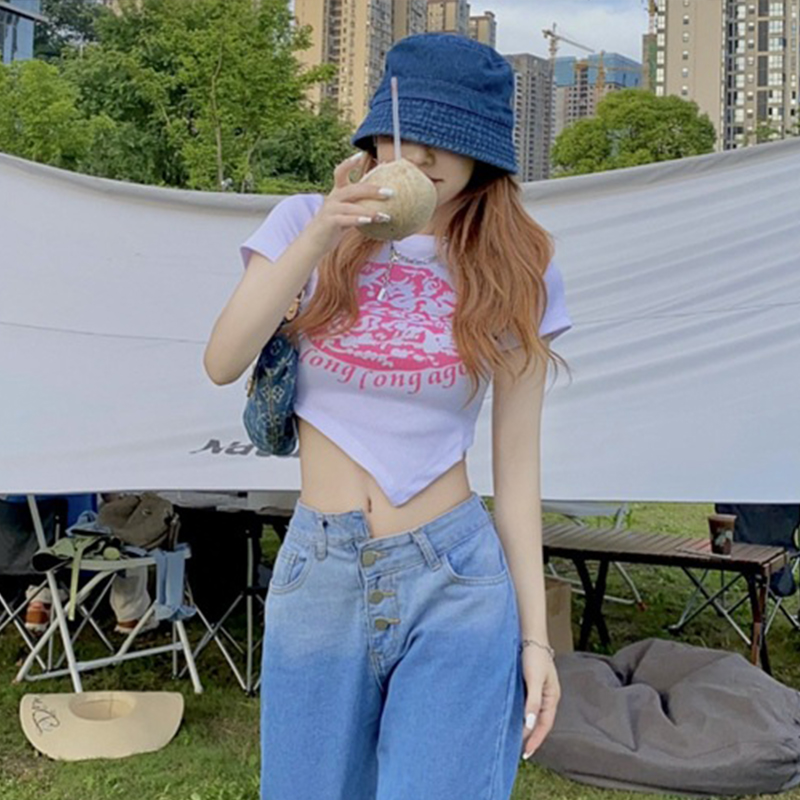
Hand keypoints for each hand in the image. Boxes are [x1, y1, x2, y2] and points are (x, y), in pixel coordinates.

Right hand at [303, 152, 393, 252]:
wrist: (312, 243)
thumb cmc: (332, 229)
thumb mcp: (345, 214)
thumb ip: (358, 208)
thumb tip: (383, 207)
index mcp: (337, 193)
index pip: (340, 172)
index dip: (349, 163)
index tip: (361, 155)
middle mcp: (333, 198)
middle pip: (354, 189)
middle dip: (373, 189)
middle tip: (391, 193)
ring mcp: (330, 209)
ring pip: (352, 205)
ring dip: (370, 211)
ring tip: (385, 216)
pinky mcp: (329, 222)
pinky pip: (346, 219)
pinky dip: (358, 219)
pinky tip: (369, 221)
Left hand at [520, 645, 560, 759]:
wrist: (529, 636)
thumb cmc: (534, 656)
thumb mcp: (534, 679)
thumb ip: (533, 702)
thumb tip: (529, 724)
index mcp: (552, 697)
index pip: (544, 725)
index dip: (536, 739)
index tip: (526, 753)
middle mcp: (547, 696)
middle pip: (540, 721)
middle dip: (531, 736)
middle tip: (520, 750)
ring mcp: (538, 690)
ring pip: (533, 713)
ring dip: (525, 726)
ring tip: (515, 738)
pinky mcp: (529, 684)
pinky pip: (526, 704)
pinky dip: (521, 714)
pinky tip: (512, 717)